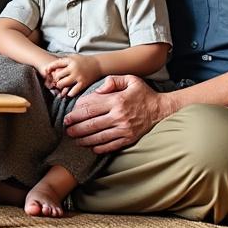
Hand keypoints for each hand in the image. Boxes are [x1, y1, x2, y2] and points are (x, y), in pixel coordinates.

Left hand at [48, 54, 100, 97]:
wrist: (99, 65)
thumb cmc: (84, 60)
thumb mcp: (74, 56)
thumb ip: (64, 59)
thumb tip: (52, 64)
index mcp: (70, 60)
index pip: (56, 64)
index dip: (49, 68)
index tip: (46, 72)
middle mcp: (73, 68)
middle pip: (58, 75)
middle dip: (55, 79)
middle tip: (54, 82)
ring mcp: (78, 76)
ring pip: (63, 84)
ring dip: (60, 87)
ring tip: (60, 87)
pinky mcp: (83, 83)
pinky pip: (73, 91)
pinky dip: (69, 93)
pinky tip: (68, 93)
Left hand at [62, 75, 176, 153]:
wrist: (161, 109)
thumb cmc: (143, 94)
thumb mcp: (130, 80)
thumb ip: (112, 81)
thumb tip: (98, 90)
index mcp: (117, 100)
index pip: (90, 107)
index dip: (76, 112)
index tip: (69, 115)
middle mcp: (119, 116)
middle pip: (91, 124)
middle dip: (75, 127)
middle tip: (66, 128)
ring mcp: (124, 129)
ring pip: (98, 136)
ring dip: (83, 139)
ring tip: (74, 139)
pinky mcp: (129, 139)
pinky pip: (110, 145)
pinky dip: (99, 147)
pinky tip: (90, 147)